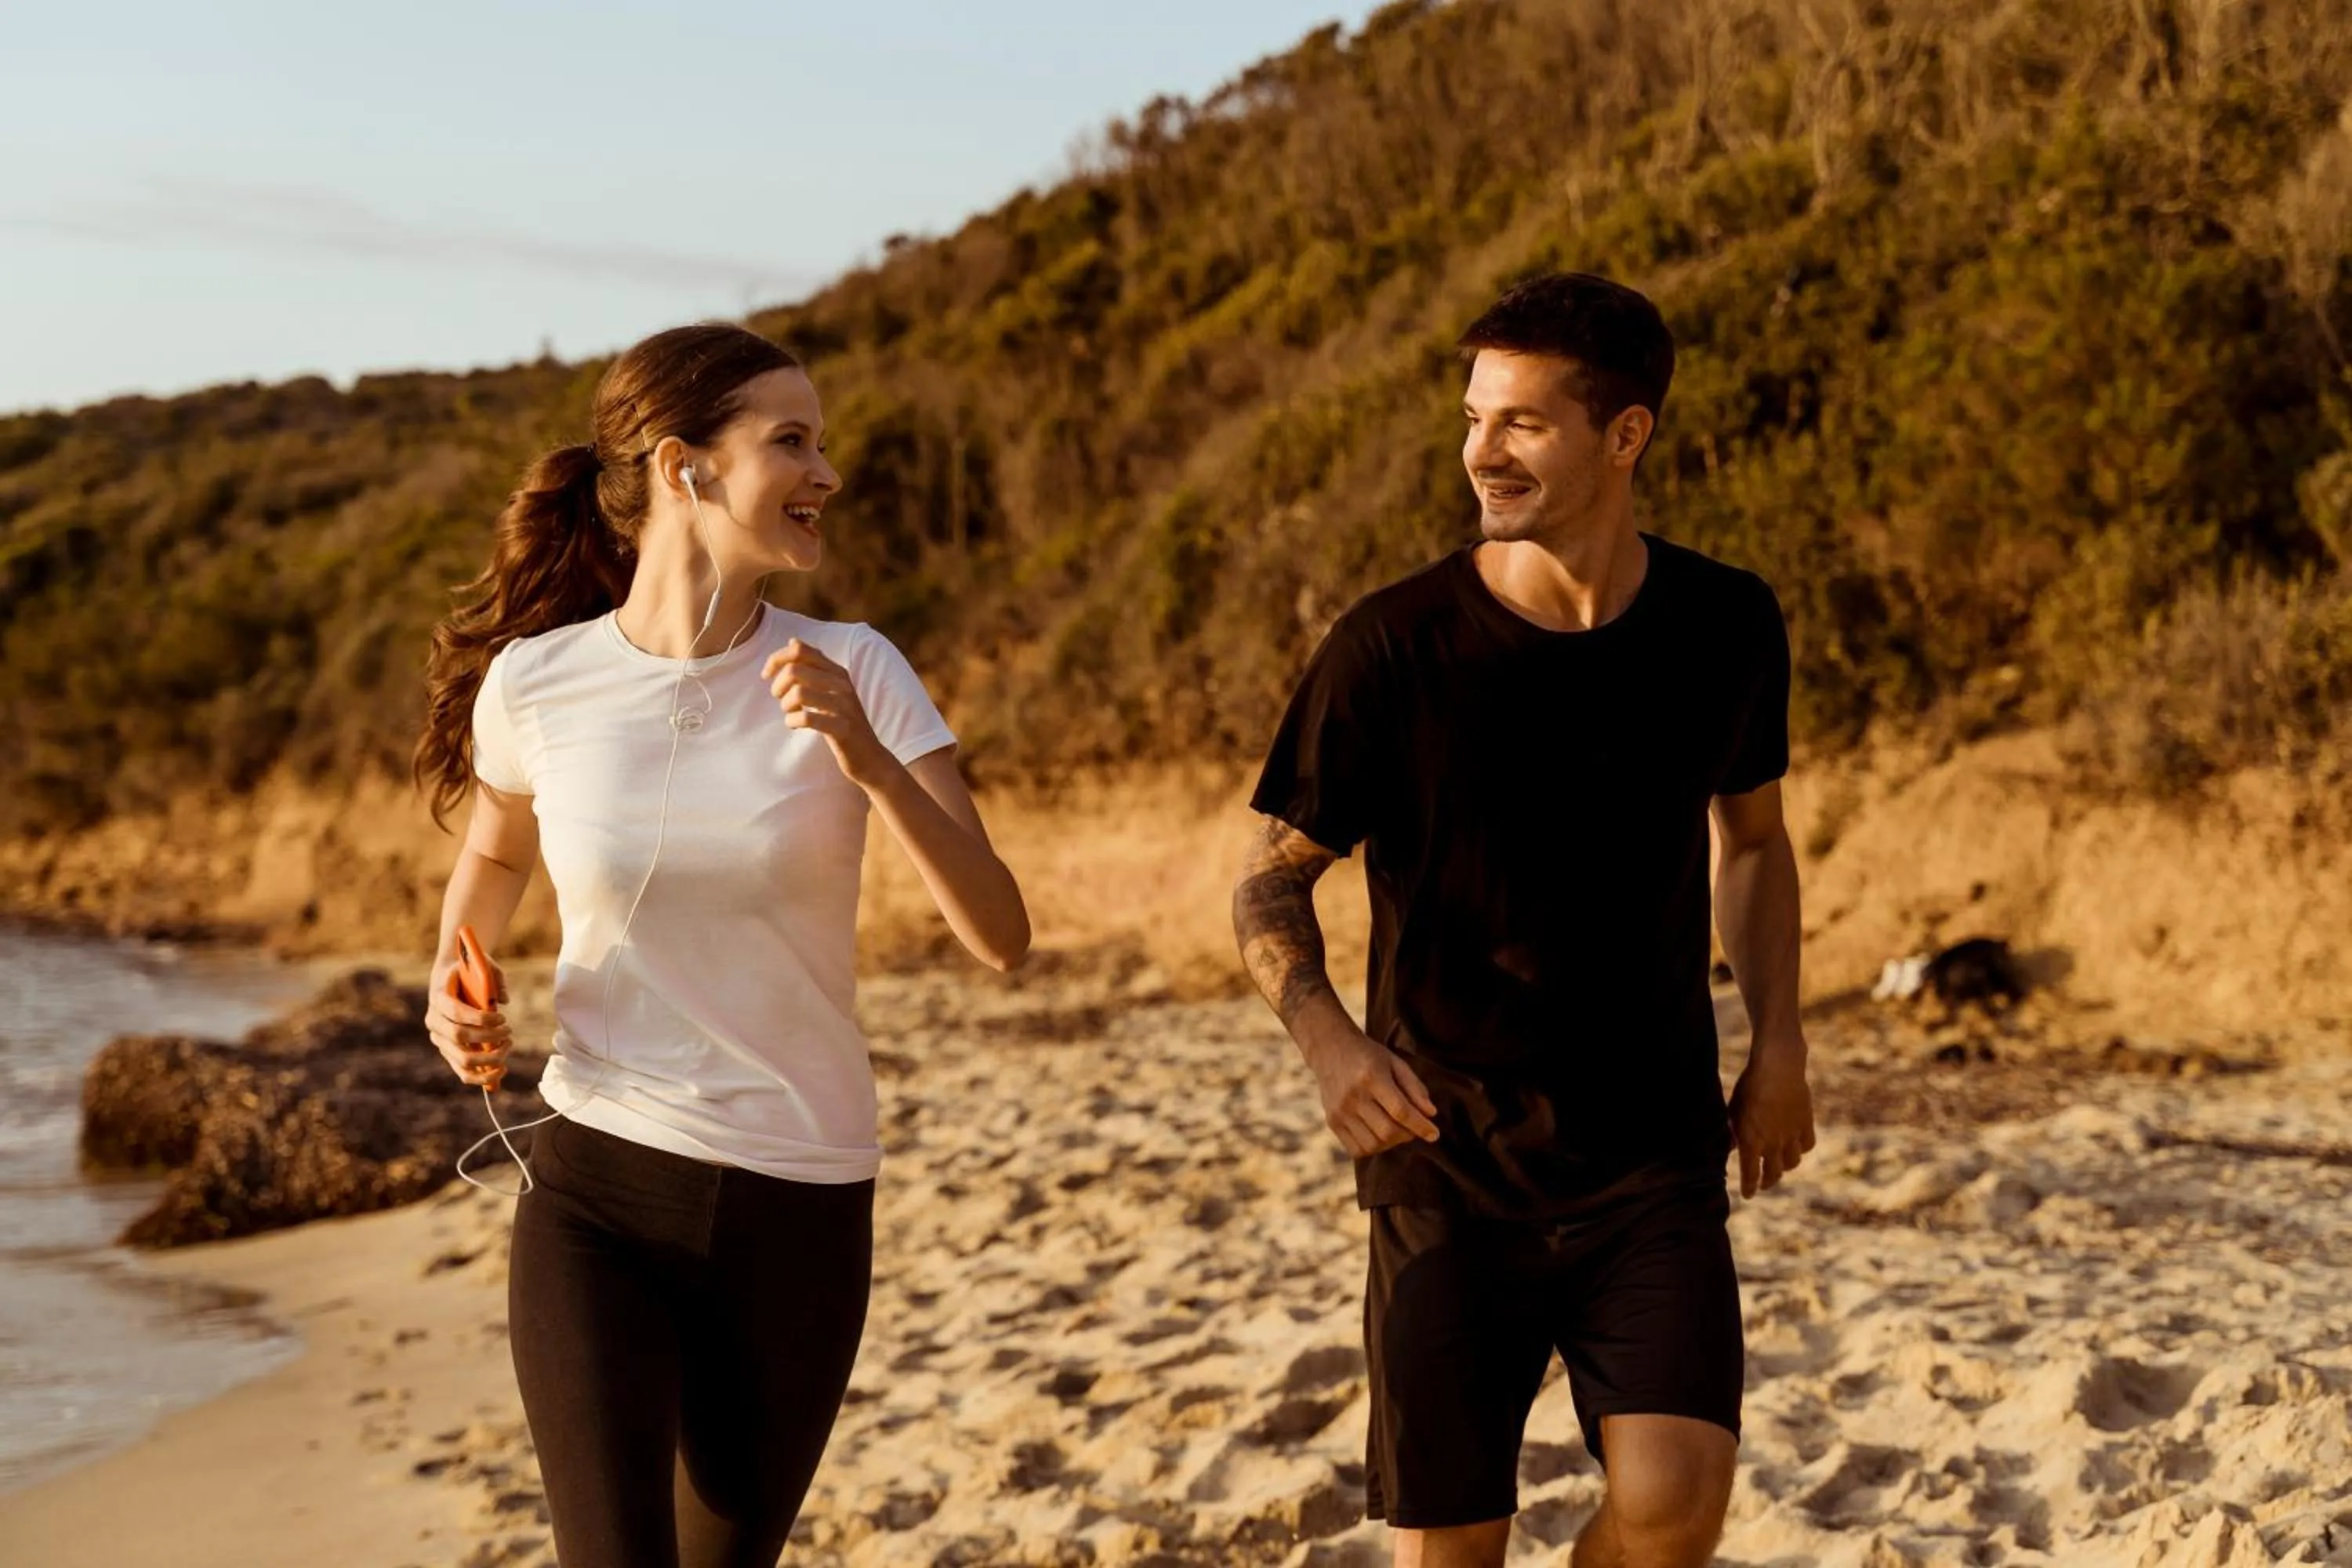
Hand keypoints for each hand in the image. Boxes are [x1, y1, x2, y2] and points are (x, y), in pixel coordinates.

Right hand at [425, 948, 510, 1089]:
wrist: (450, 979)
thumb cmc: (469, 971)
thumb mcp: (482, 965)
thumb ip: (495, 978)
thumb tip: (504, 1000)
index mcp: (438, 997)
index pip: (456, 1012)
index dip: (481, 1018)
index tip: (502, 1017)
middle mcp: (434, 1021)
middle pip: (459, 1037)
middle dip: (489, 1037)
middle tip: (509, 1031)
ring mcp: (439, 1039)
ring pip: (462, 1059)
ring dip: (490, 1058)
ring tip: (508, 1045)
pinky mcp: (448, 1052)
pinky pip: (463, 1072)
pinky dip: (483, 1077)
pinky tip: (501, 1070)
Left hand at [762, 638, 891, 785]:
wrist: (871, 756)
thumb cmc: (844, 722)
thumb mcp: (832, 689)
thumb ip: (814, 666)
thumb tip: (792, 641)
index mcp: (837, 671)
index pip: (800, 650)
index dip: (776, 659)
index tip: (767, 675)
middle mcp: (842, 684)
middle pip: (795, 670)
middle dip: (778, 685)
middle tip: (780, 699)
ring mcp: (843, 706)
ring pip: (799, 692)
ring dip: (785, 704)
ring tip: (790, 712)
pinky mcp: (842, 728)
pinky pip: (807, 718)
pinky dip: (792, 721)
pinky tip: (794, 725)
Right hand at [1303, 1027, 1441, 1157]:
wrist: (1329, 1049)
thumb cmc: (1368, 1055)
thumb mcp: (1395, 1062)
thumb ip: (1414, 1087)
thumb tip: (1431, 1114)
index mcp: (1371, 1077)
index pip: (1400, 1111)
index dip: (1421, 1126)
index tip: (1434, 1134)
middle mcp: (1353, 1096)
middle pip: (1387, 1131)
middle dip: (1408, 1134)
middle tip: (1414, 1128)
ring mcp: (1340, 1111)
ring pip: (1373, 1144)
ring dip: (1392, 1143)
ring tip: (1397, 1130)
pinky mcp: (1332, 1121)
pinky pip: (1356, 1149)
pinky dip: (1374, 1148)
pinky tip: (1379, 1135)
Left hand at [1729, 1036, 1814, 1196]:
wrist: (1778, 1067)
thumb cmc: (1749, 1086)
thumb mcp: (1733, 1110)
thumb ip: (1732, 1133)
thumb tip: (1731, 1148)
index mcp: (1752, 1142)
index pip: (1750, 1174)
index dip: (1749, 1187)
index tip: (1748, 1195)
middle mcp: (1773, 1144)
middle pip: (1773, 1173)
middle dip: (1767, 1182)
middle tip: (1763, 1184)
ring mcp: (1792, 1135)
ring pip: (1792, 1163)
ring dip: (1785, 1167)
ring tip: (1780, 1165)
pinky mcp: (1806, 1123)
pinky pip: (1807, 1145)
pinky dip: (1802, 1149)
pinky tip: (1797, 1146)